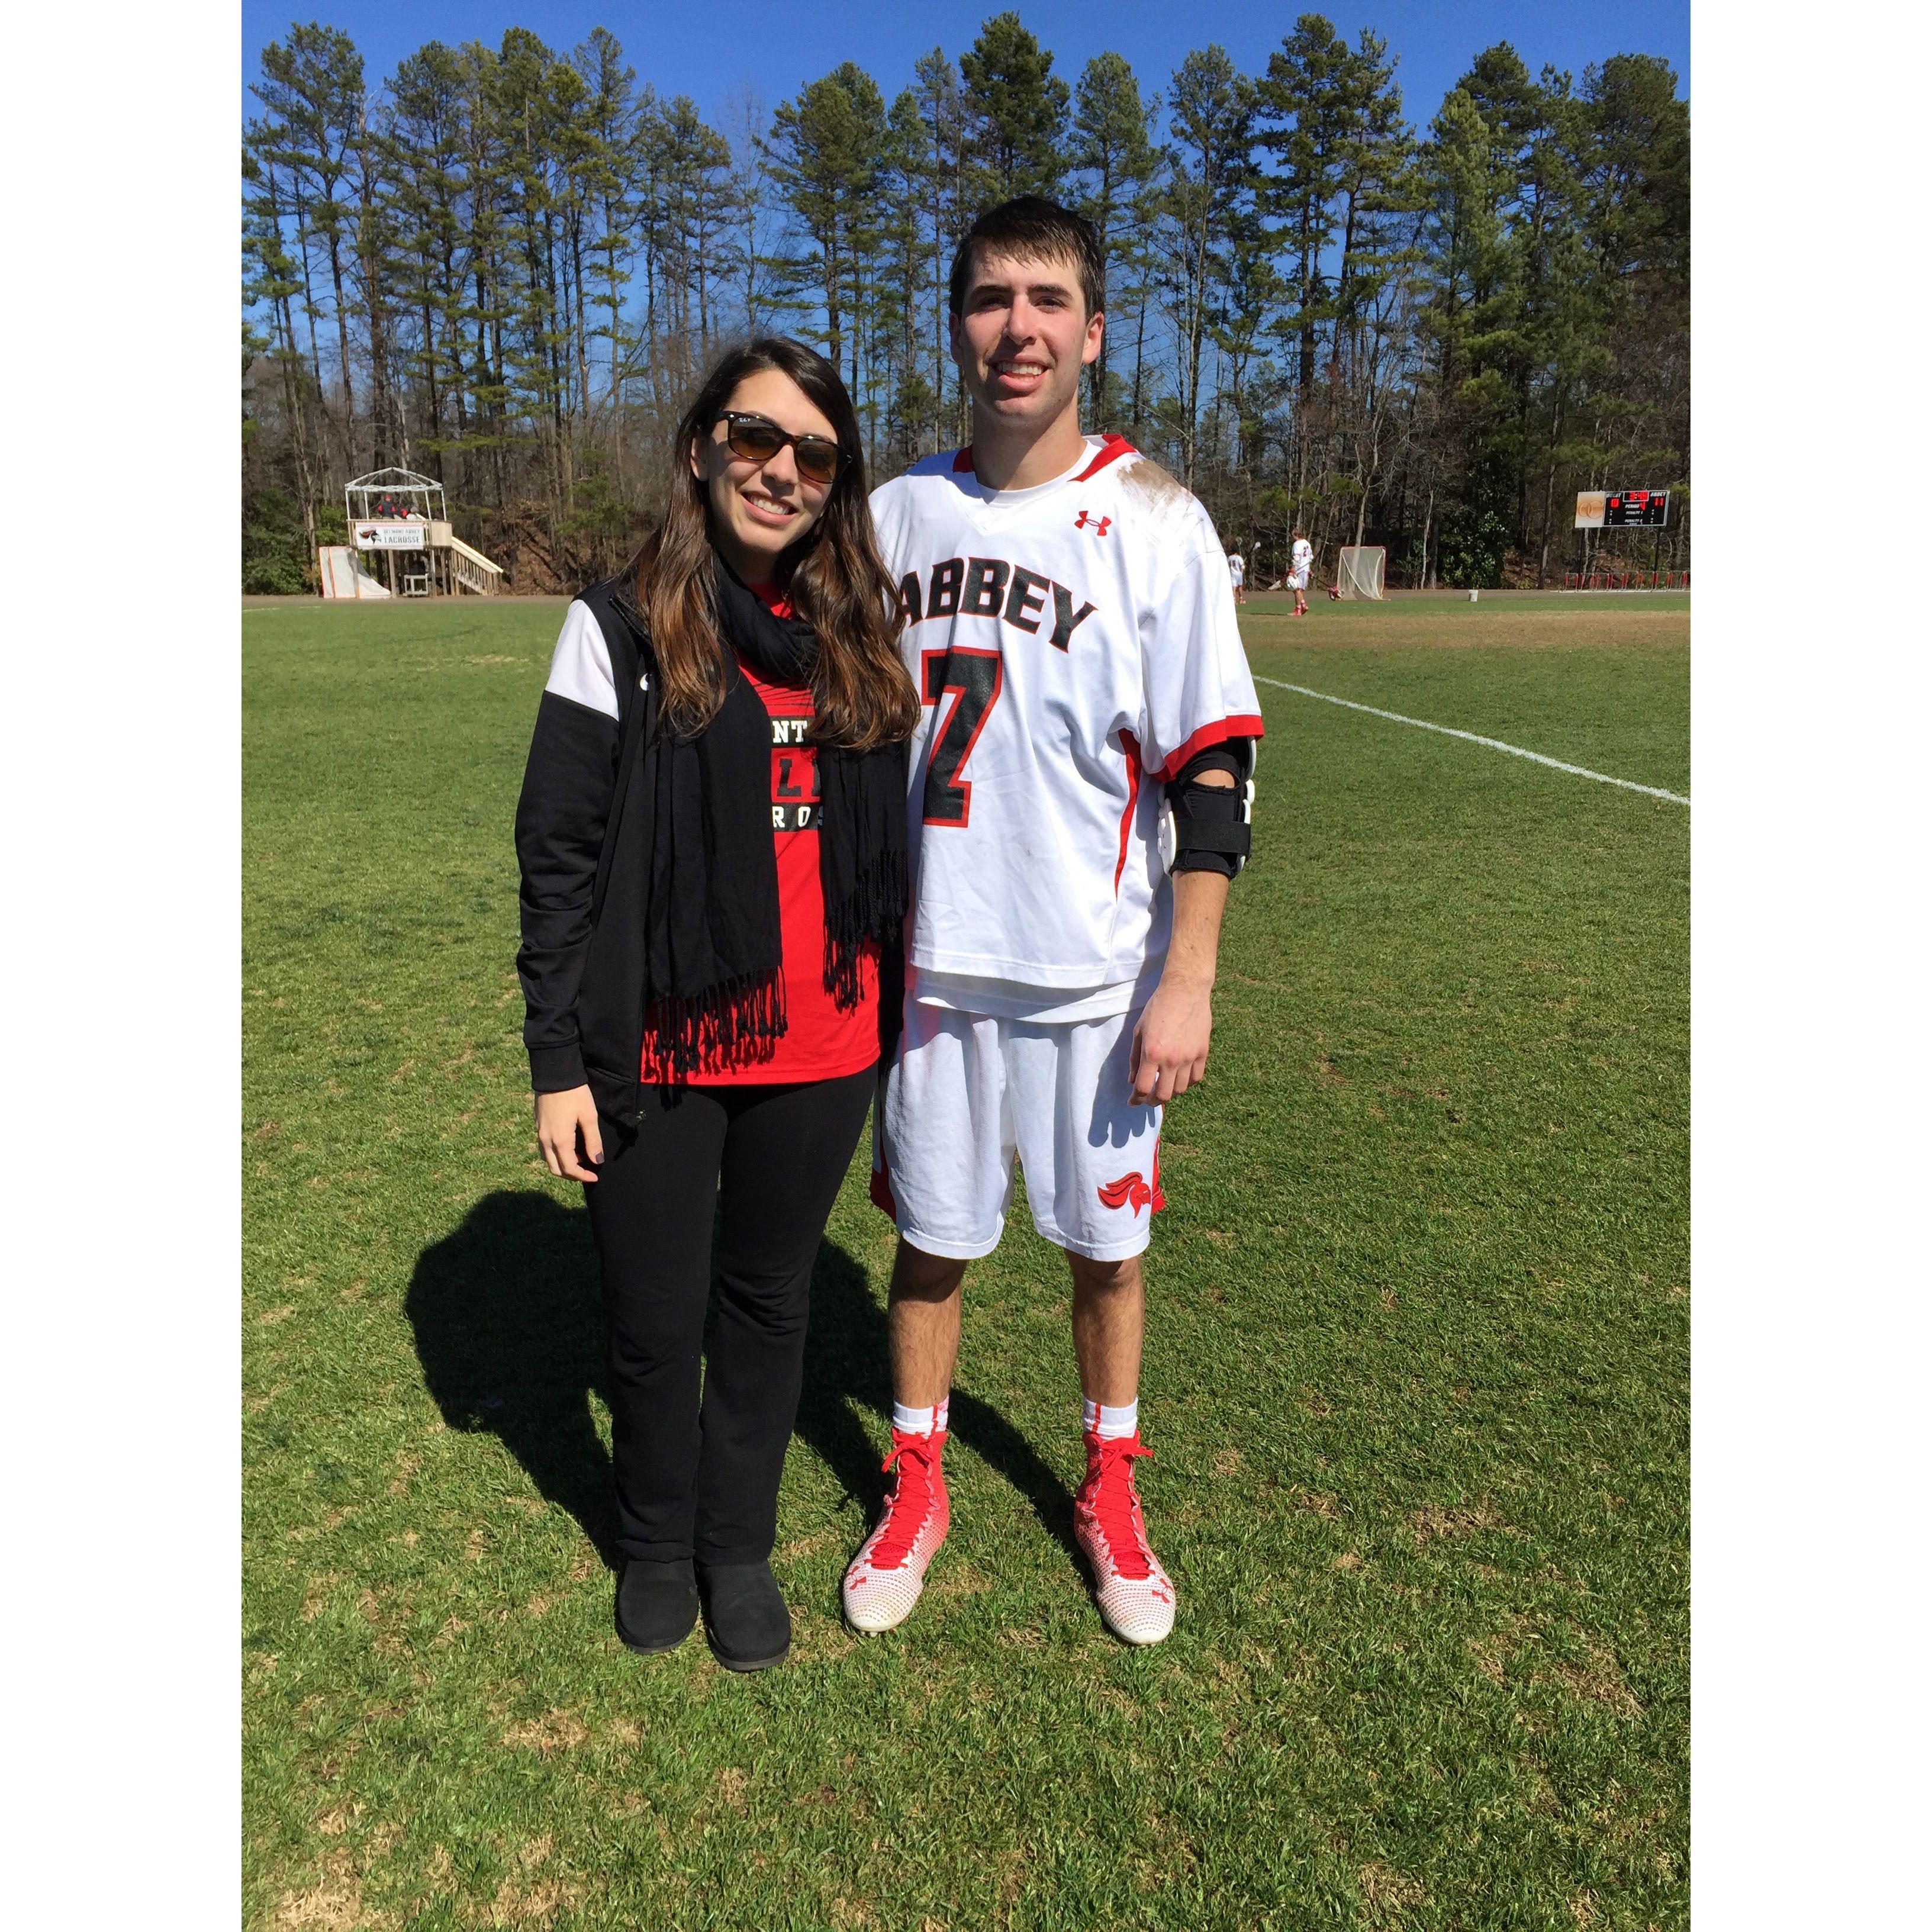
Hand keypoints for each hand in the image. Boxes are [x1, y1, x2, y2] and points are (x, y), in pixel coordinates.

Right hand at [535, 1085, 603, 1181]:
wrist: (554, 1074)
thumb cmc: (575, 1094)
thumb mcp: (589, 1117)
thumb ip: (593, 1141)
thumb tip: (597, 1161)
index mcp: (560, 1140)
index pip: (569, 1169)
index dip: (583, 1176)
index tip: (595, 1176)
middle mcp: (546, 1140)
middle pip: (555, 1169)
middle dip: (571, 1175)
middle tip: (587, 1171)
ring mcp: (539, 1133)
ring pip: (548, 1160)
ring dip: (562, 1165)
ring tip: (579, 1159)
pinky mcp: (538, 1126)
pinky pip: (544, 1149)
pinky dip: (556, 1155)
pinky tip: (568, 1147)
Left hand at [1128, 975, 1212, 1105]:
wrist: (1185, 991)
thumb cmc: (1157, 1008)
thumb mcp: (1138, 1031)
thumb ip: (1134, 1058)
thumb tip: (1133, 1080)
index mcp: (1152, 1054)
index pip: (1143, 1088)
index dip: (1136, 1099)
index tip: (1133, 1102)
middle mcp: (1171, 1060)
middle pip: (1163, 1095)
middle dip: (1152, 1101)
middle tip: (1148, 1098)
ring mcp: (1189, 1057)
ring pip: (1181, 1090)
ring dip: (1170, 1092)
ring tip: (1165, 1086)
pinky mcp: (1203, 1053)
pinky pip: (1196, 1078)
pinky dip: (1187, 1083)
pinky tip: (1180, 1078)